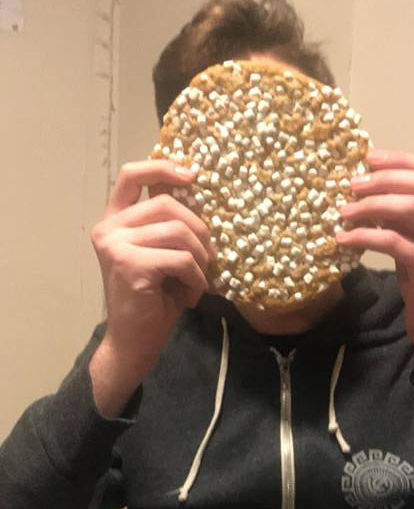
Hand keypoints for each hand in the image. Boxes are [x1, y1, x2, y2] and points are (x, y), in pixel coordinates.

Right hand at [90, 160, 215, 371]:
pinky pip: (182, 259)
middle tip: (209, 256)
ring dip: (200, 259)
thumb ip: (168, 223)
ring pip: (179, 232)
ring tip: (196, 280)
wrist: (134, 341)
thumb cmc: (153, 297)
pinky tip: (189, 296)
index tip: (193, 175)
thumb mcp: (161, 252)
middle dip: (200, 229)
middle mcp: (109, 228)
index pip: (132, 175)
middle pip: (167, 204)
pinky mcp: (130, 265)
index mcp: (115, 220)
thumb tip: (196, 188)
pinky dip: (197, 279)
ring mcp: (115, 245)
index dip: (164, 168)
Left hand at [336, 149, 413, 366]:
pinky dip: (365, 236)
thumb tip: (367, 184)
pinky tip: (344, 238)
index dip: (400, 160)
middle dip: (382, 180)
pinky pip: (394, 242)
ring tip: (344, 211)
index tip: (368, 159)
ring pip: (410, 208)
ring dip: (371, 205)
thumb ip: (404, 211)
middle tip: (351, 185)